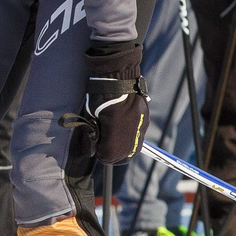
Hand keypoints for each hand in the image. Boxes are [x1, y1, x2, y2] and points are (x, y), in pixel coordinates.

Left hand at [66, 39, 146, 175]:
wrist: (119, 78)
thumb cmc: (100, 96)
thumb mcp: (90, 118)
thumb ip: (91, 138)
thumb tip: (90, 153)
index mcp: (116, 132)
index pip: (108, 157)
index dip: (99, 153)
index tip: (95, 144)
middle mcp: (132, 133)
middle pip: (123, 157)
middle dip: (112, 154)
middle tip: (103, 144)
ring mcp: (141, 127)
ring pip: (132, 150)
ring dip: (122, 148)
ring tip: (113, 137)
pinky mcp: (145, 122)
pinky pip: (138, 139)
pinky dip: (129, 139)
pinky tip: (122, 128)